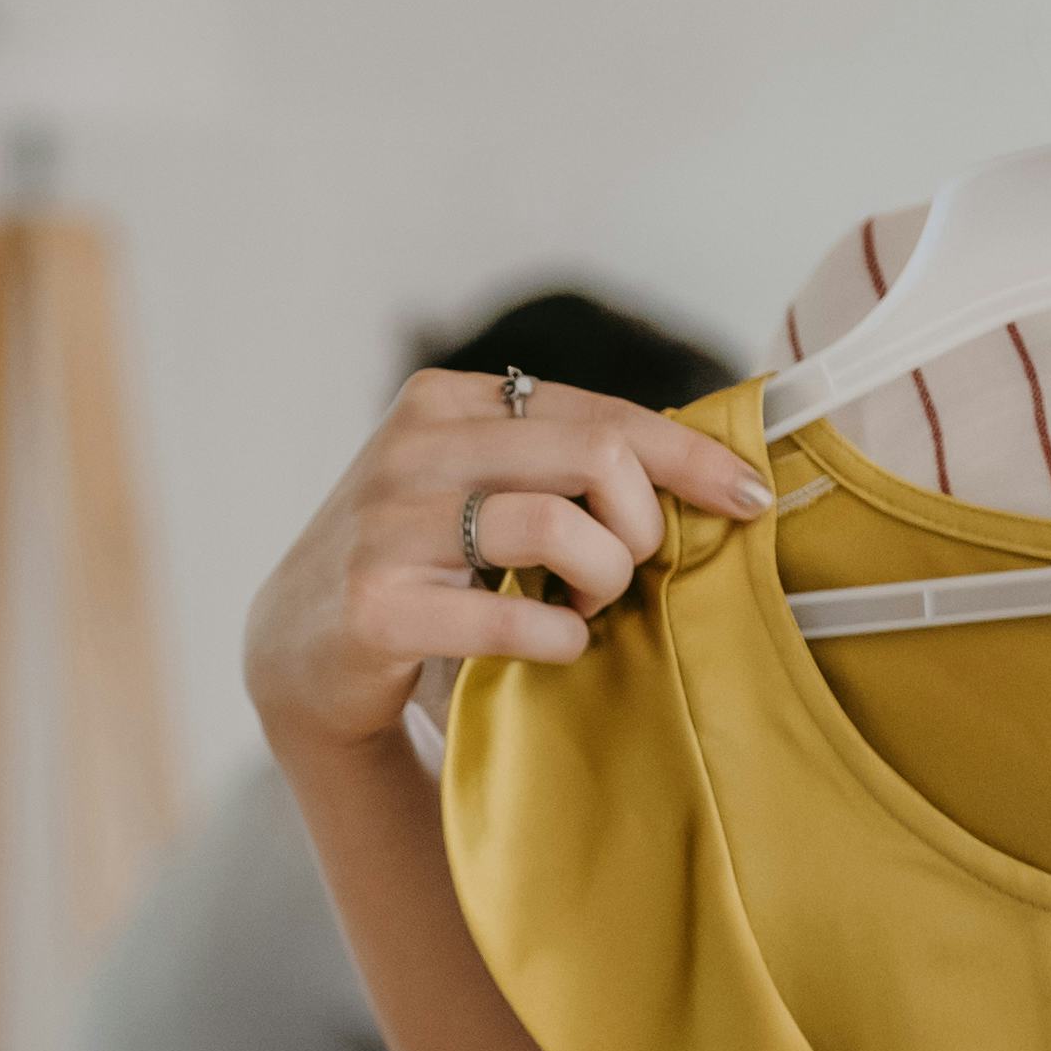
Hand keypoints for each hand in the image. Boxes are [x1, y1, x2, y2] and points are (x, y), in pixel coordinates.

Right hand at [243, 366, 782, 758]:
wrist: (302, 647)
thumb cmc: (422, 565)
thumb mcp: (479, 489)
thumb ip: (558, 464)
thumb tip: (699, 465)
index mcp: (449, 403)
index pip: (601, 412)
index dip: (689, 455)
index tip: (748, 496)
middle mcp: (412, 446)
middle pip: (593, 454)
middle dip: (640, 523)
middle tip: (628, 570)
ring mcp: (388, 522)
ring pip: (557, 523)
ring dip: (602, 577)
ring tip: (585, 605)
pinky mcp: (377, 603)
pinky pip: (514, 615)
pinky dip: (560, 637)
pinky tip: (557, 644)